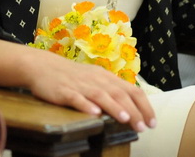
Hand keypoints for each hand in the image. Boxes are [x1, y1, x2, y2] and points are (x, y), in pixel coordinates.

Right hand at [26, 48, 155, 131]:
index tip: (152, 122)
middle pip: (118, 93)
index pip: (131, 89)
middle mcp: (96, 80)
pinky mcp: (64, 91)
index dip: (144, 106)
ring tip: (124, 119)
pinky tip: (93, 113)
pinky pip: (76, 98)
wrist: (43, 66)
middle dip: (133, 111)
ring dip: (114, 107)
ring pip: (100, 95)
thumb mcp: (94, 79)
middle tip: (143, 127)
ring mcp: (80, 85)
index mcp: (106, 77)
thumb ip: (111, 91)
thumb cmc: (71, 76)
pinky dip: (86, 105)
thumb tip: (131, 108)